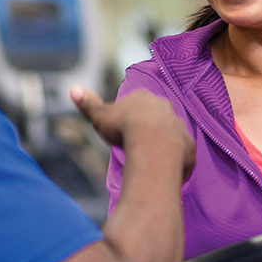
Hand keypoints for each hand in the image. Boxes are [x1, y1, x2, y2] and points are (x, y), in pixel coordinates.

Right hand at [70, 86, 194, 181]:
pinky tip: (162, 173)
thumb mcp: (99, 116)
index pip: (137, 104)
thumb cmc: (123, 128)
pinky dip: (173, 163)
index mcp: (144, 98)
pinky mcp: (188, 147)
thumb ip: (87, 104)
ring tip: (149, 162)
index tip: (122, 130)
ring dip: (162, 146)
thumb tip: (72, 88)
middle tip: (135, 145)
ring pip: (170, 135)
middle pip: (156, 117)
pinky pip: (181, 155)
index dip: (129, 117)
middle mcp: (166, 108)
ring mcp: (179, 127)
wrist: (151, 145)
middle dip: (148, 129)